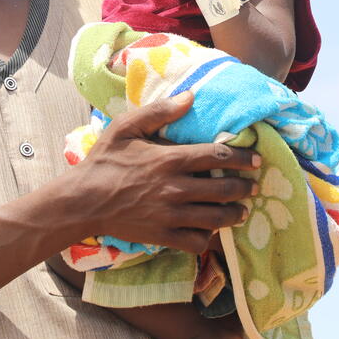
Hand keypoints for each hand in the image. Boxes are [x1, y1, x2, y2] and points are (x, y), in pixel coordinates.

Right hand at [68, 92, 259, 254]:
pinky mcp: (163, 236)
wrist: (82, 201)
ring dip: (234, 214)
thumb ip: (159, 111)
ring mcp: (170, 215)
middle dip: (245, 187)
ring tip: (242, 211)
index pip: (217, 156)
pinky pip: (196, 242)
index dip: (242, 158)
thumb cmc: (104, 161)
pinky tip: (212, 232)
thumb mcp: (126, 127)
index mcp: (169, 159)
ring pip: (215, 218)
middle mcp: (175, 188)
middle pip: (223, 189)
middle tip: (254, 186)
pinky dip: (208, 238)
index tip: (256, 159)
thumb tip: (191, 96)